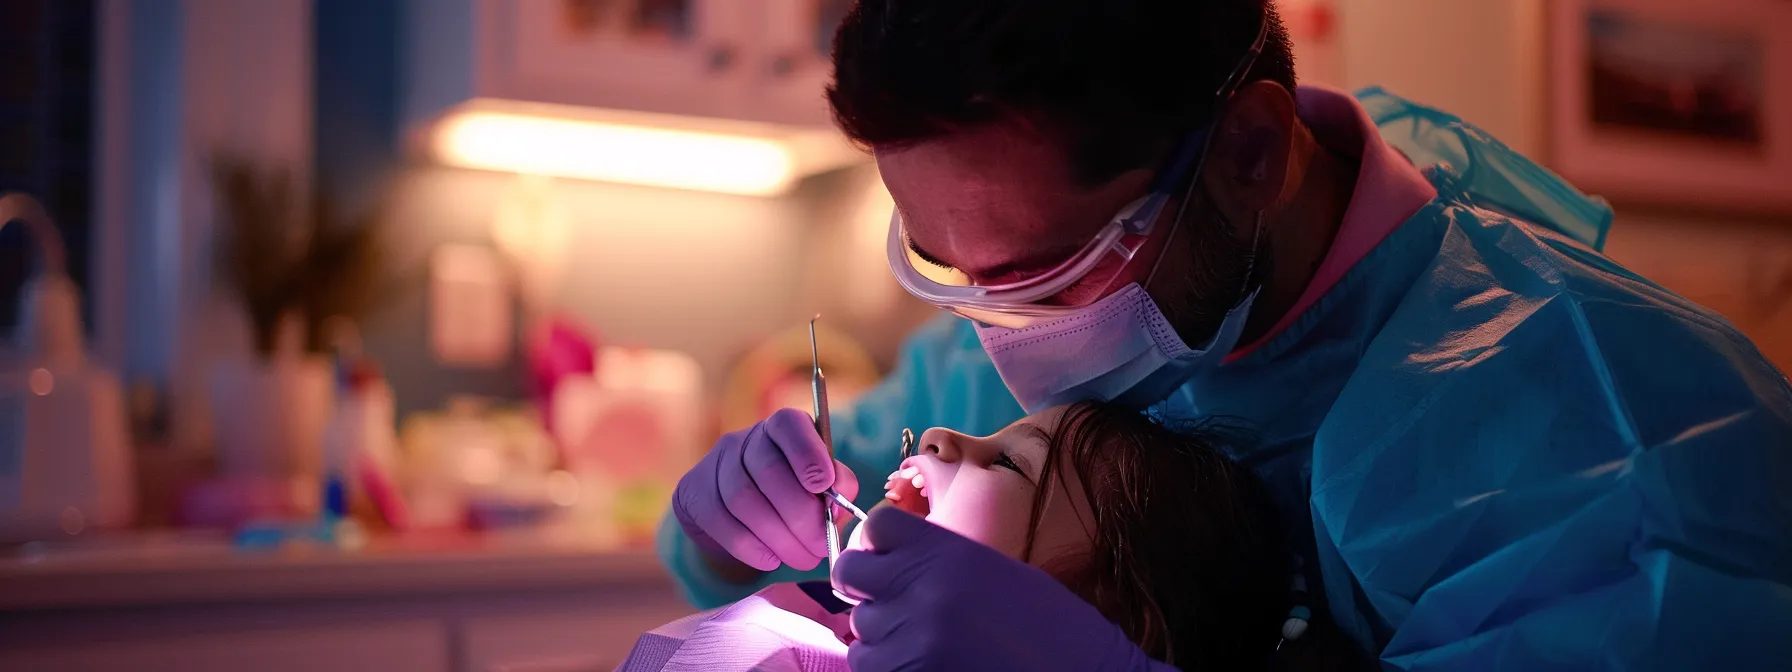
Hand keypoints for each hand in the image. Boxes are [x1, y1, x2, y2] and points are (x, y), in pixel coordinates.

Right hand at [672, 408, 859, 571]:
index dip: (807, 453)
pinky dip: (751, 547)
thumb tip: (839, 505)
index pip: (788, 425)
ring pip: (743, 500)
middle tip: (821, 546)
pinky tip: (771, 559)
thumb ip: (836, 488)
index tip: (824, 485)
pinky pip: (721, 523)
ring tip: (802, 558)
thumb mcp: (820, 485)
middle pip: (768, 471)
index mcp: (781, 427)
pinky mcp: (693, 493)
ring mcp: (714, 464)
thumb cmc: (793, 493)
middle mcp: (745, 439)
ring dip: (778, 537)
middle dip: (800, 515)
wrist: (735, 512)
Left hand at [835, 507, 1168, 671]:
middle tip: (891, 602)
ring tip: (925, 642)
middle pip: (850, 573)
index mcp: (947, 550)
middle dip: (865, 586)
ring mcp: (909, 637)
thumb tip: (890, 568)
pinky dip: (888, 666)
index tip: (890, 559)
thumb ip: (937, 563)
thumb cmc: (1048, 625)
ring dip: (881, 635)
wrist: (1082, 671)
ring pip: (859, 629)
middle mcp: (920, 587)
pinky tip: (925, 664)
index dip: (879, 543)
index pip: (877, 526)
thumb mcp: (993, 572)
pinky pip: (868, 665)